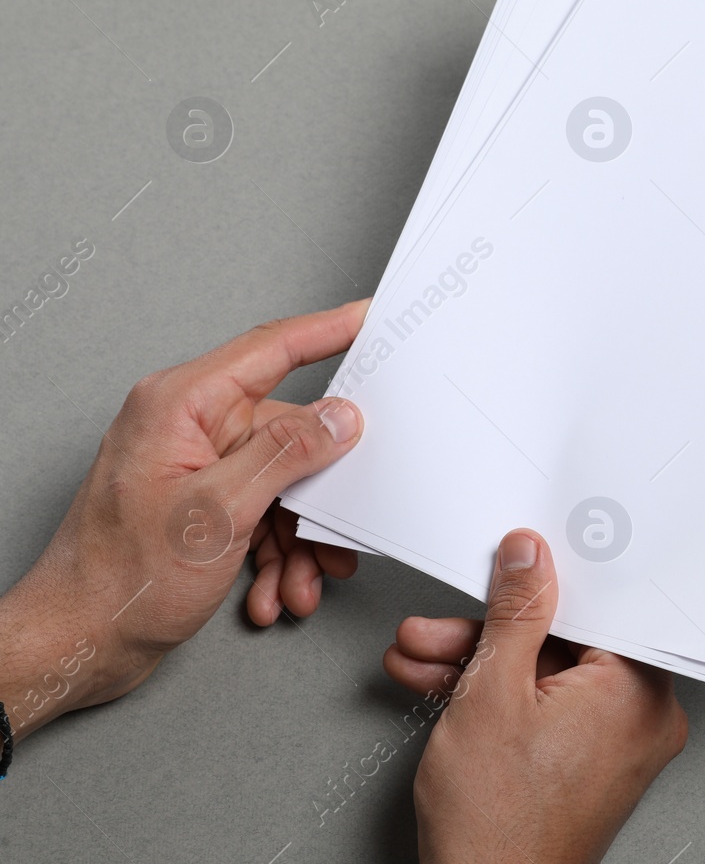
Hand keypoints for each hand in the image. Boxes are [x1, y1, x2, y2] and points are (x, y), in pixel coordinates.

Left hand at [0, 301, 367, 739]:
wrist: (76, 643)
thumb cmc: (116, 580)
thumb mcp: (218, 512)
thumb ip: (285, 454)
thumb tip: (339, 417)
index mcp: (180, 405)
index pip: (270, 350)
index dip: (328, 330)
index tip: (370, 318)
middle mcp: (187, 427)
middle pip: (289, 433)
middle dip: (317, 495)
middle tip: (339, 530)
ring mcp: (195, 465)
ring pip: (283, 483)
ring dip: (297, 539)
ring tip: (296, 580)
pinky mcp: (201, 502)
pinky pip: (264, 513)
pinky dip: (277, 554)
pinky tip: (272, 587)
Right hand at [386, 529, 688, 863]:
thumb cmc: (499, 826)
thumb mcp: (493, 692)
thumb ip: (515, 614)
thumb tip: (528, 560)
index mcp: (639, 691)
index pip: (601, 606)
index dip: (549, 580)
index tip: (511, 567)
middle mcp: (641, 717)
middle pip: (564, 642)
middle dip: (489, 634)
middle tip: (442, 625)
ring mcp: (616, 744)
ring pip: (546, 677)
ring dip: (478, 666)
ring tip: (423, 657)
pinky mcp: (588, 764)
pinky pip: (548, 709)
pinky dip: (498, 701)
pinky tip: (443, 686)